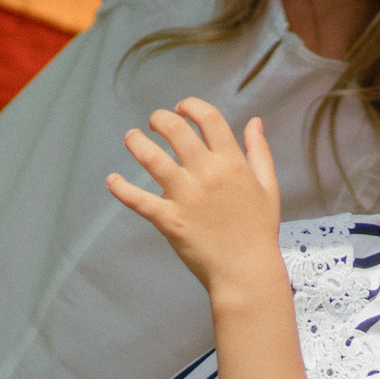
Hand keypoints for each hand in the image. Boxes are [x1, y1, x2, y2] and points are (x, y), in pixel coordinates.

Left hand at [106, 99, 286, 297]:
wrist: (247, 272)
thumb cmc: (259, 230)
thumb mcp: (267, 187)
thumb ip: (260, 152)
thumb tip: (254, 122)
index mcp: (232, 163)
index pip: (208, 118)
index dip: (190, 106)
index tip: (181, 108)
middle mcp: (208, 175)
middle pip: (175, 130)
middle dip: (159, 119)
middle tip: (152, 123)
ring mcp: (186, 197)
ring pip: (152, 158)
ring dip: (136, 142)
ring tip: (131, 138)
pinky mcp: (170, 220)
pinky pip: (138, 200)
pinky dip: (121, 188)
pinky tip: (112, 180)